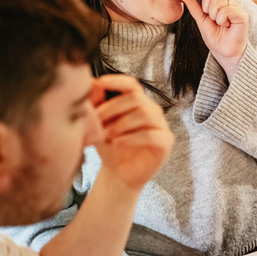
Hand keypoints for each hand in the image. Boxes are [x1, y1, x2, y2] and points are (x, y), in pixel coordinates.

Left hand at [90, 74, 173, 191]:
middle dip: (112, 108)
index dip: (117, 81)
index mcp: (137, 101)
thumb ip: (96, 103)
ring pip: (144, 114)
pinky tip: (117, 143)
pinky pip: (150, 135)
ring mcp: (161, 125)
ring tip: (105, 135)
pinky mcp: (165, 142)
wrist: (117, 174)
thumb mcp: (98, 124)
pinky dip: (130, 138)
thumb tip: (91, 81)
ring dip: (121, 124)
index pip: (131, 84)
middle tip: (95, 120)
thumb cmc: (109, 145)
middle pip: (135, 98)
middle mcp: (152, 110)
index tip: (100, 82)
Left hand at [179, 0, 248, 79]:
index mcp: (218, 3)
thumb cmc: (216, 38)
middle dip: (206, 8)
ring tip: (220, 24)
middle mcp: (228, 2)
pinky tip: (226, 25)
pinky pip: (226, 9)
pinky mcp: (241, 14)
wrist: (225, 53)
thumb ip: (194, 8)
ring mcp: (235, 7)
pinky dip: (222, 19)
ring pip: (218, 1)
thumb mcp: (201, 21)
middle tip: (211, 19)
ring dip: (214, 15)